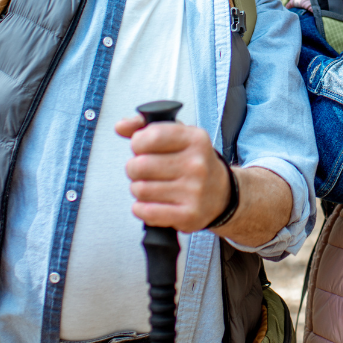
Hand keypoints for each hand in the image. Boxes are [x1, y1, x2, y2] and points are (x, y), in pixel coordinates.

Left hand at [116, 115, 230, 231]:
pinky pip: (147, 211)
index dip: (137, 143)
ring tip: (150, 186)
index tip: (141, 148)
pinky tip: (150, 203)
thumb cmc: (193, 162)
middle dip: (134, 168)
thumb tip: (120, 126)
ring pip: (140, 189)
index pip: (150, 136)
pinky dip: (140, 208)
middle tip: (143, 171)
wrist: (222, 194)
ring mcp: (194, 191)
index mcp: (195, 139)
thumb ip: (146, 126)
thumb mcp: (178, 136)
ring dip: (138, 189)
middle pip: (140, 165)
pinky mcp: (188, 215)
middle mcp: (197, 164)